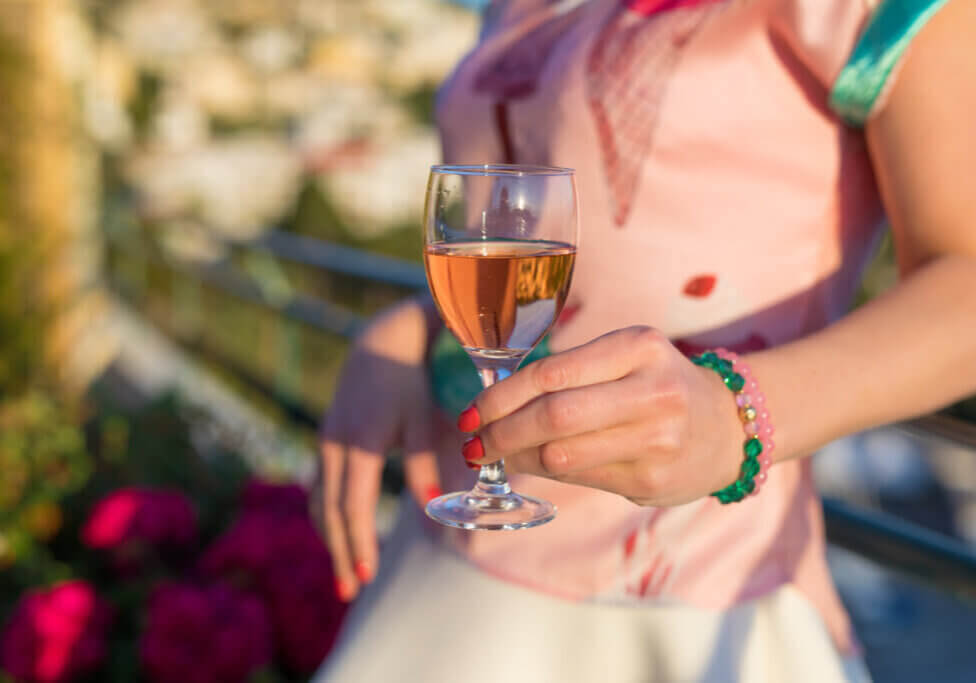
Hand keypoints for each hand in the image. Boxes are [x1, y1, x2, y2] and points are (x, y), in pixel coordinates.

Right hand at [319, 297, 440, 600]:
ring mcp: (325, 443)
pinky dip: (327, 514)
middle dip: (341, 553)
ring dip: (331, 538)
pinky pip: (320, 487)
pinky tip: (338, 533)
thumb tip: (432, 506)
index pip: (354, 506)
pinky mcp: (326, 440)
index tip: (366, 576)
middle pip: (331, 513)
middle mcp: (335, 446)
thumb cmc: (408, 382)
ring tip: (345, 572)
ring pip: (320, 502)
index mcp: (359, 443)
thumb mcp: (421, 419)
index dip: (359, 542)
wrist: (379, 344)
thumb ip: (422, 463)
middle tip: (350, 591)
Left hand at [462, 327, 743, 505]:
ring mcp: (656, 440)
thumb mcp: (626, 356)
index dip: (500, 396)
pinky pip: (579, 478)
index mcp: (638, 347)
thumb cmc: (658, 383)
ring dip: (517, 457)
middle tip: (474, 443)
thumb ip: (571, 371)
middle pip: (553, 417)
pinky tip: (533, 464)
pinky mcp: (652, 480)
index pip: (550, 373)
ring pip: (562, 455)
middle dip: (501, 432)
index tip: (470, 412)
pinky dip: (545, 471)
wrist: (730, 426)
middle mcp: (652, 391)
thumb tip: (493, 403)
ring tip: (496, 454)